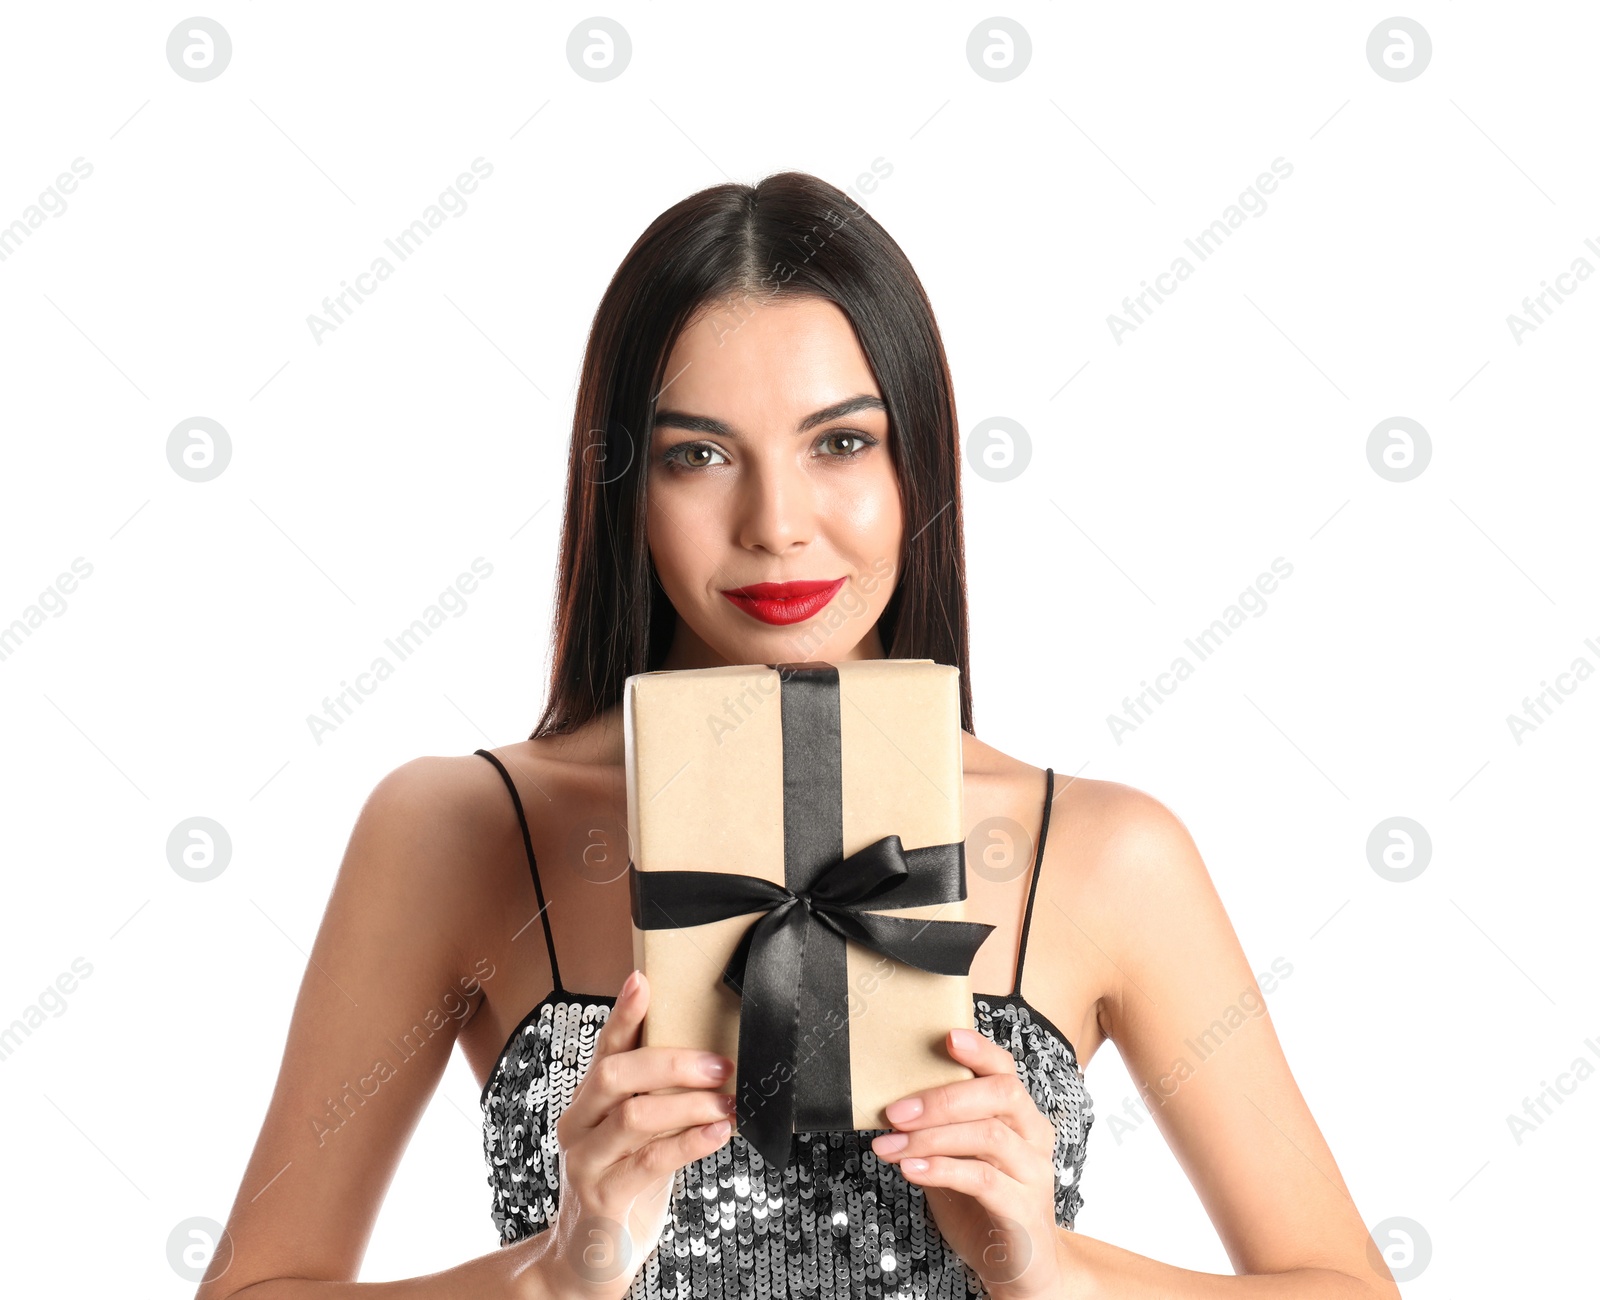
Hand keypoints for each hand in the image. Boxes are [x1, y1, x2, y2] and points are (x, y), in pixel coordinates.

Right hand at [528, 970, 735, 1298]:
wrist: (588, 1262)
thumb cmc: (622, 1188)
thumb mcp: (637, 1139)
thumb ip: (657, 1102)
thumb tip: (710, 1061)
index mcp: (586, 1104)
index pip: (605, 1050)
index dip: (623, 1014)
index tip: (643, 981)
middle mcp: (578, 1127)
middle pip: (617, 1076)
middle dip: (673, 1063)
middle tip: (722, 1065)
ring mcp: (586, 1164)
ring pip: (635, 1116)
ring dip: (690, 1104)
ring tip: (729, 1102)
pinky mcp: (603, 1200)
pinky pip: (649, 1161)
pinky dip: (689, 1142)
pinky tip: (718, 1132)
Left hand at [870, 1027, 1065, 1298]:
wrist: (1019, 1266)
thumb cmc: (983, 1204)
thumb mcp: (957, 1156)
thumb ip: (938, 1128)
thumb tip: (890, 1101)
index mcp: (1020, 1116)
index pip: (1005, 1069)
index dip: (979, 1049)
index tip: (947, 1036)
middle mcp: (1034, 1137)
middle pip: (1000, 1094)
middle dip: (942, 1098)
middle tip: (894, 1111)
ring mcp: (1034, 1173)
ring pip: (987, 1135)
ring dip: (931, 1137)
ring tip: (890, 1145)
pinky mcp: (1025, 1210)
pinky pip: (984, 1179)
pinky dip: (943, 1169)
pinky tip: (911, 1169)